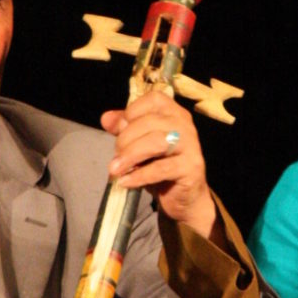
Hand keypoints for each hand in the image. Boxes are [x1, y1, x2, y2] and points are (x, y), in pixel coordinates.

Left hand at [101, 90, 217, 239]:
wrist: (185, 197)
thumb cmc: (162, 166)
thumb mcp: (140, 145)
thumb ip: (124, 129)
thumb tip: (106, 118)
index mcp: (174, 113)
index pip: (154, 100)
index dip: (132, 111)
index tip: (119, 129)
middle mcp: (185, 125)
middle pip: (150, 122)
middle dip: (126, 139)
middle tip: (115, 157)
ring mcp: (190, 146)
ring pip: (156, 142)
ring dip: (130, 155)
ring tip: (115, 169)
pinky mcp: (191, 167)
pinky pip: (161, 169)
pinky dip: (139, 176)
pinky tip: (125, 181)